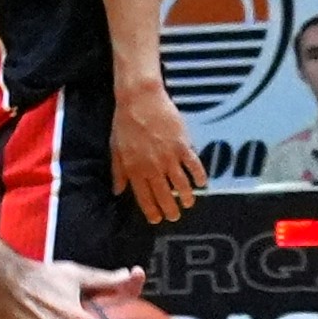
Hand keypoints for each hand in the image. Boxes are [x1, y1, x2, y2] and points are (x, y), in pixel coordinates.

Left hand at [111, 80, 206, 225]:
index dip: (152, 211)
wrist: (140, 99)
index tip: (157, 219)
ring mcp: (168, 157)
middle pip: (164, 195)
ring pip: (181, 184)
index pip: (144, 198)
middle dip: (171, 210)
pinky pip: (193, 166)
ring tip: (189, 204)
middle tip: (176, 216)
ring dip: (186, 197)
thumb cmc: (125, 123)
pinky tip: (202, 184)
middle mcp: (152, 167)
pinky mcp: (182, 145)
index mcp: (134, 169)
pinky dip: (199, 177)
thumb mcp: (116, 149)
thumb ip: (118, 171)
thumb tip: (117, 190)